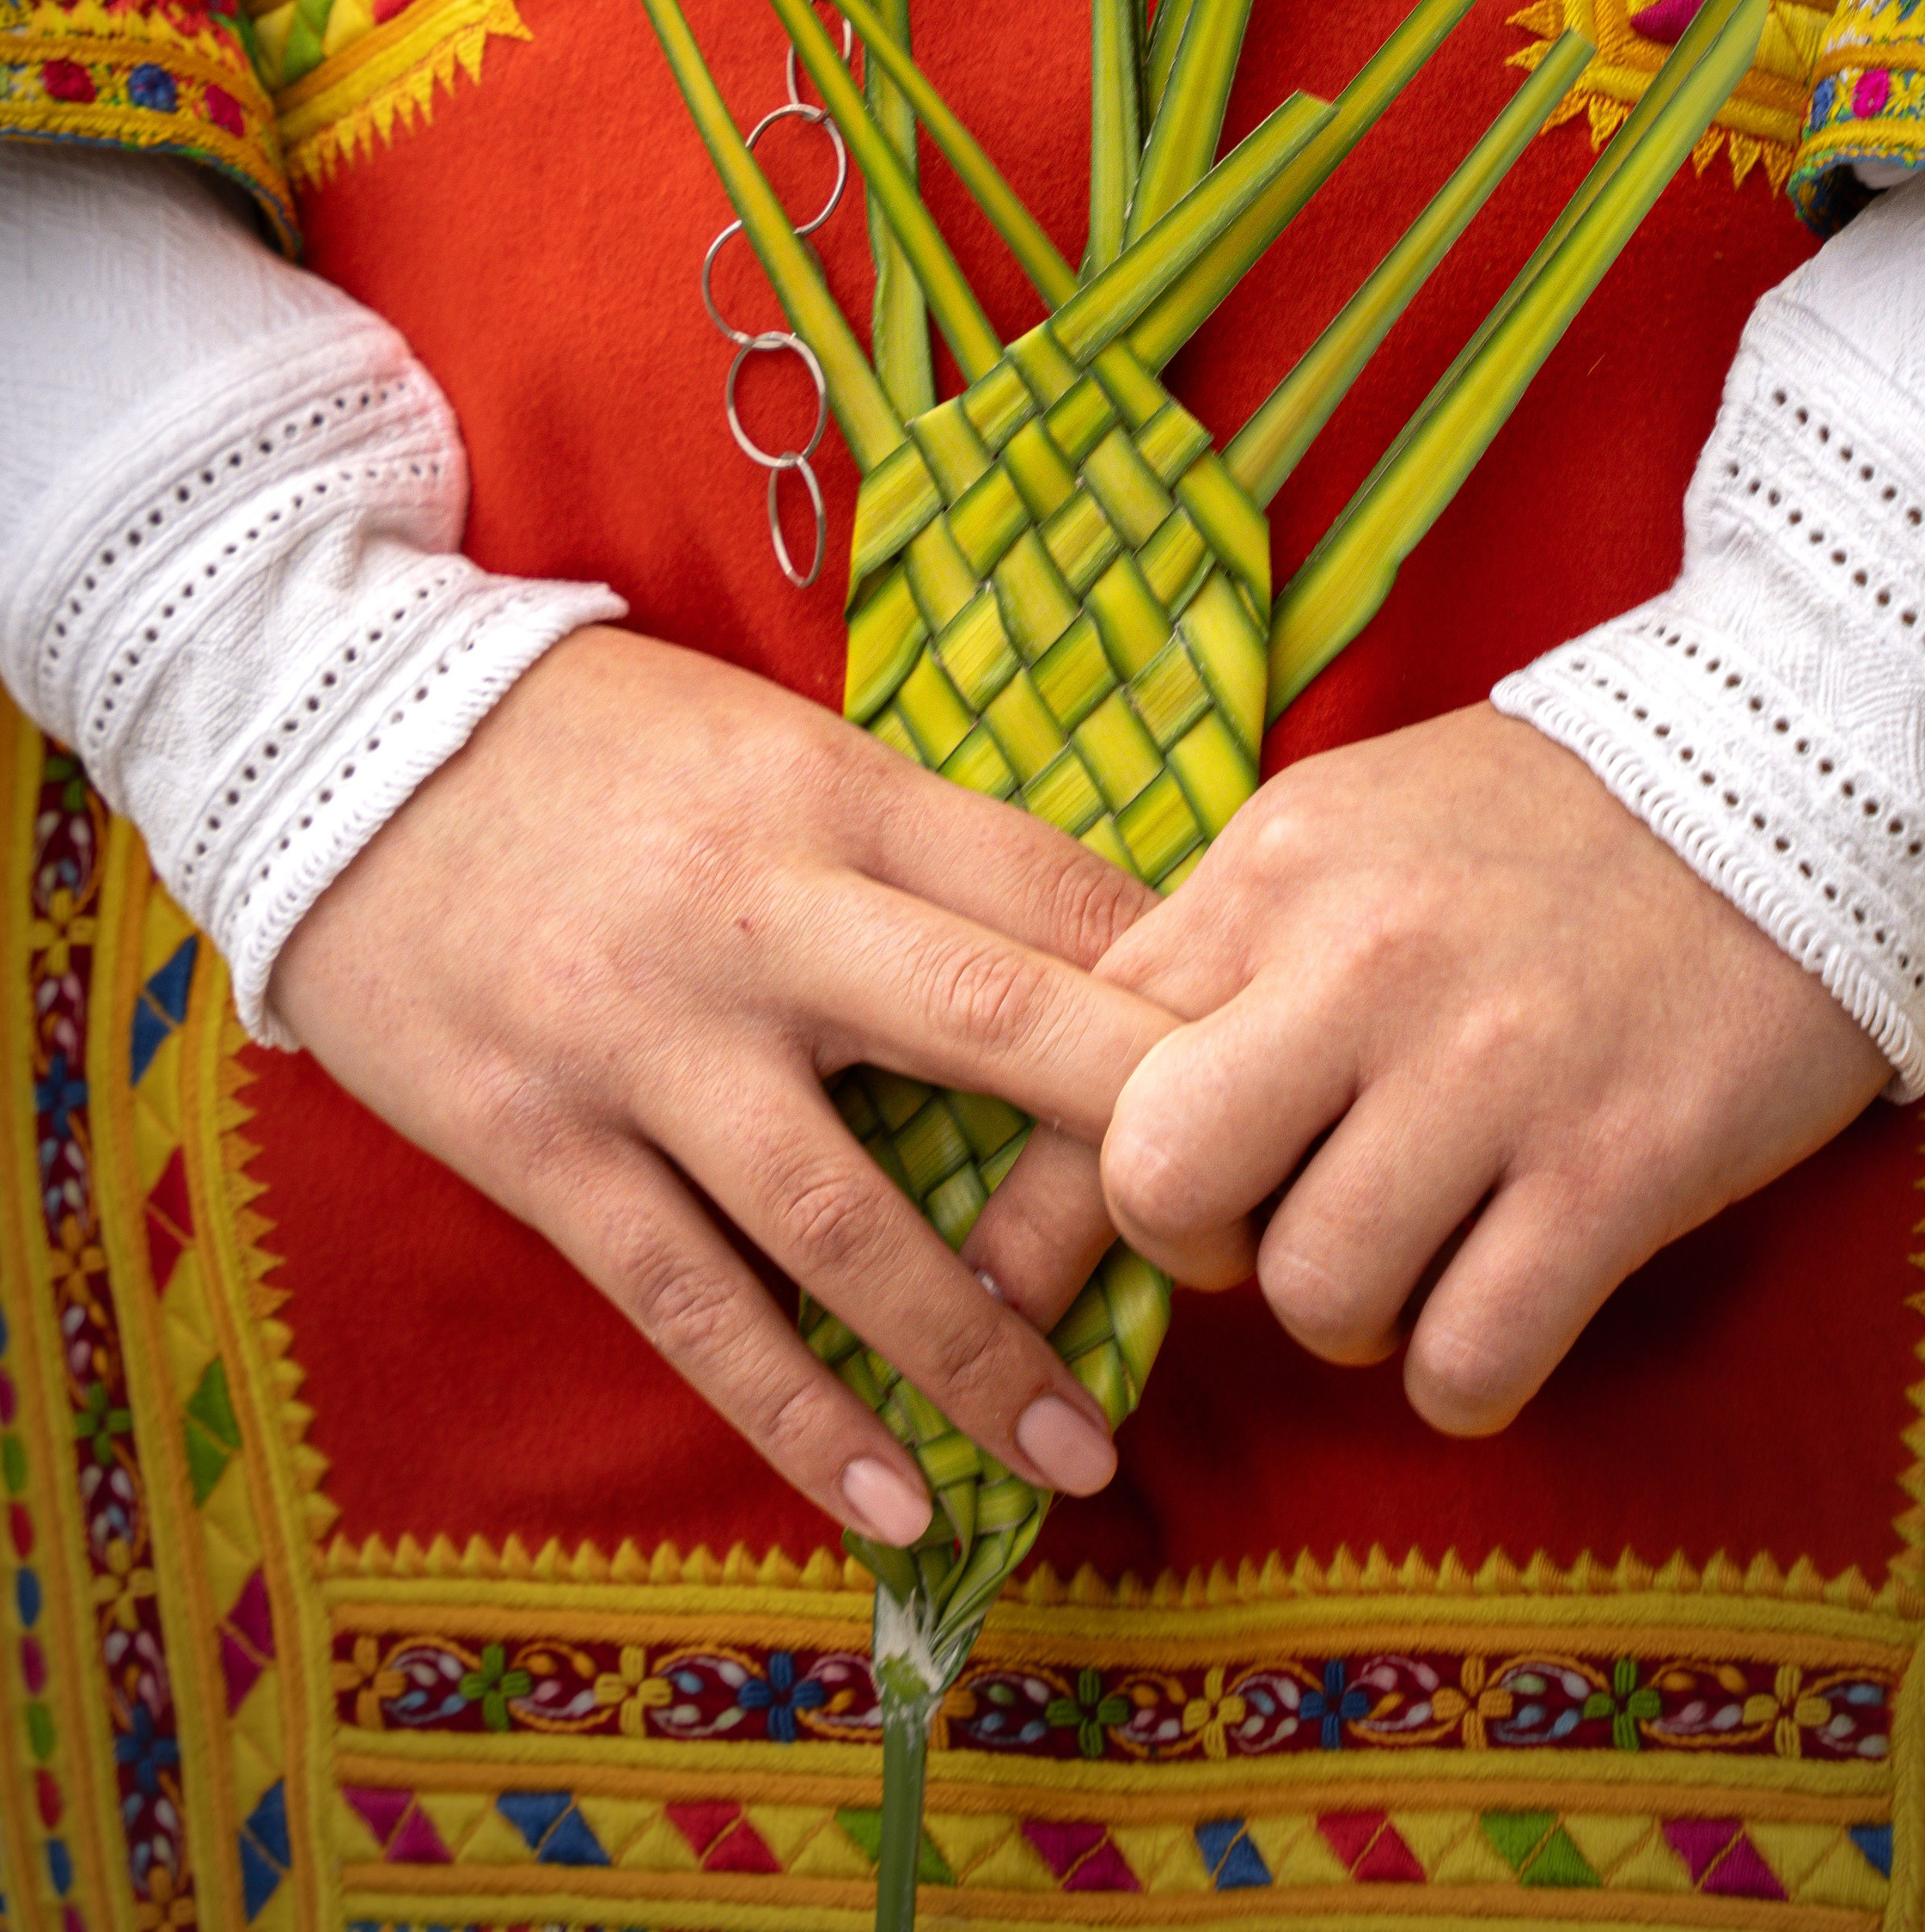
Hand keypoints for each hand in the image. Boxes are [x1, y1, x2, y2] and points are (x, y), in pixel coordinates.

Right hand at [267, 626, 1174, 1541]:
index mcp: (834, 793)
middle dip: (1134, 1152)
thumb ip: (917, 845)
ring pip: (843, 1218)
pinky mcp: (541, 1142)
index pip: (1055, 893)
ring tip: (1078, 1457)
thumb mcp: (776, 744)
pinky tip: (888, 1501)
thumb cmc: (596, 746)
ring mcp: (644, 1041)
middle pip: (990, 1029)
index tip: (1269, 1087)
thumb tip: (1102, 948)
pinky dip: (795, 1414)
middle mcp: (756, 916)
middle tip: (1250, 1258)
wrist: (338, 741)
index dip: (1175, 996)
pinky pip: (689, 1302)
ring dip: (974, 1349)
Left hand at [968, 705, 1883, 1430]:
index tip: (1057, 1262)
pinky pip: (1468, 1360)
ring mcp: (1493, 1066)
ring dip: (1356, 1313)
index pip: (1082, 1055)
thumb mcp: (1341, 838)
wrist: (1787, 775)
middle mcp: (1362, 962)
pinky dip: (1465, 1374)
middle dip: (1201, 1248)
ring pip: (1318, 1295)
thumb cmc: (1536, 829)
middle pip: (1163, 1186)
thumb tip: (1065, 1113)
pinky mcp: (1618, 1165)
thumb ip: (1214, 957)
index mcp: (1276, 872)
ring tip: (1423, 1244)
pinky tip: (1502, 1303)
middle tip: (1277, 1224)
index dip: (1062, 1185)